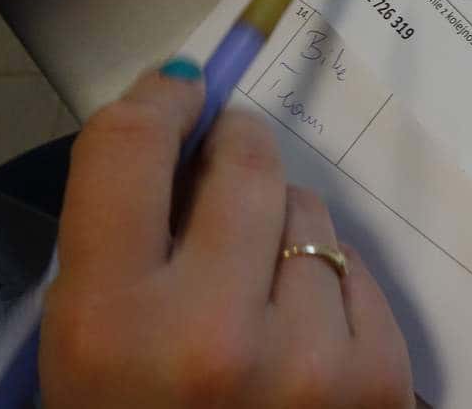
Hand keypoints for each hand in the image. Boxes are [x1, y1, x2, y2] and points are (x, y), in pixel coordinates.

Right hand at [42, 64, 413, 407]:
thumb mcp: (89, 349)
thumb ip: (124, 242)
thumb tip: (187, 126)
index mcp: (109, 325)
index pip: (128, 149)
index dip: (160, 99)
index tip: (181, 90)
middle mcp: (210, 334)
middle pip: (246, 162)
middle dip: (236, 152)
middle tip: (228, 164)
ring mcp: (308, 360)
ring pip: (313, 212)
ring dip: (285, 229)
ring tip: (256, 292)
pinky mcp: (381, 380)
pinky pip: (360, 270)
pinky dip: (333, 286)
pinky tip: (303, 335)